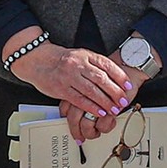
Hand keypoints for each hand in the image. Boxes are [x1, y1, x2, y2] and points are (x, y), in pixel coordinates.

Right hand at [14, 42, 136, 117]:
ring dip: (105, 102)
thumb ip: (95, 64)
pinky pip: (79, 99)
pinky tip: (99, 112)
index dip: (120, 76)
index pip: (107, 65)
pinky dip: (91, 107)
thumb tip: (116, 77)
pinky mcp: (61, 88)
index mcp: (85, 55)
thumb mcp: (80, 55)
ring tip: (114, 109)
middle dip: (114, 92)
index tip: (128, 86)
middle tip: (123, 100)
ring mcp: (69, 76)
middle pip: (101, 79)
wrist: (37, 59)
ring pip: (91, 90)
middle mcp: (78, 64)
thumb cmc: (61, 59)